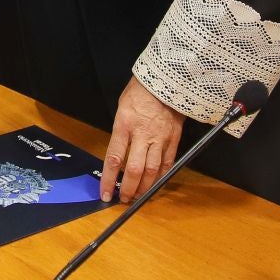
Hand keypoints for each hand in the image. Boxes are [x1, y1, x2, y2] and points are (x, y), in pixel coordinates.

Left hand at [100, 77, 185, 202]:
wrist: (166, 80)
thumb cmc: (140, 92)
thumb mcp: (122, 108)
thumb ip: (120, 132)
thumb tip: (117, 155)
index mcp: (124, 125)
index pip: (114, 158)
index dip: (108, 179)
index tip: (105, 193)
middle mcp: (142, 134)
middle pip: (134, 169)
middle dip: (128, 188)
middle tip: (123, 199)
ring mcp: (160, 138)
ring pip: (152, 170)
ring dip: (144, 187)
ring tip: (138, 196)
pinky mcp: (174, 139)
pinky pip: (167, 164)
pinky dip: (161, 177)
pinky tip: (155, 185)